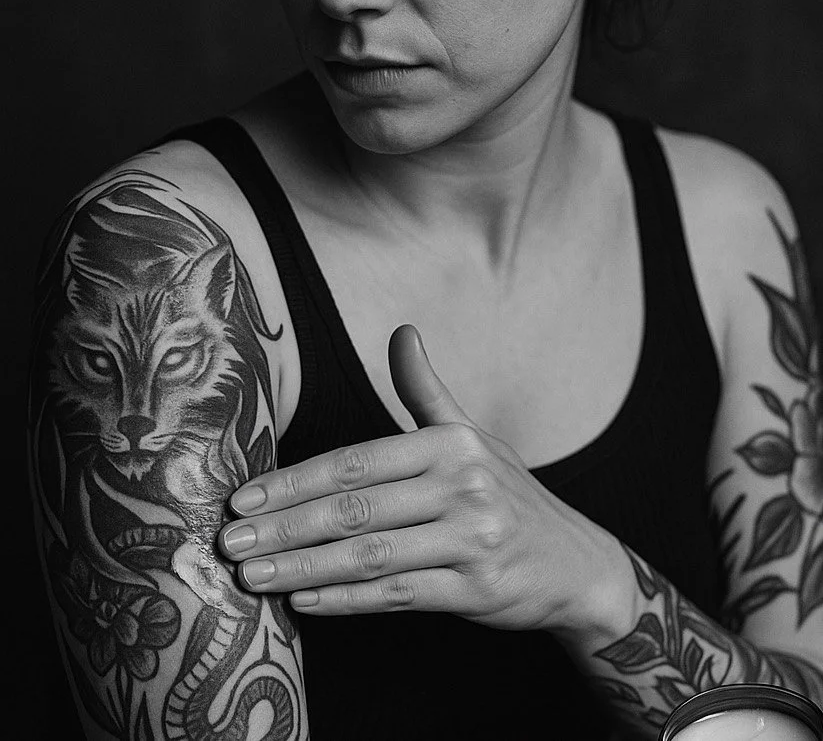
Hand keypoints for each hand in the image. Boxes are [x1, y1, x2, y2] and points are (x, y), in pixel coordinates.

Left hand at [217, 324, 618, 632]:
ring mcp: (472, 539)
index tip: (244, 498)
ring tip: (250, 576)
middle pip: (356, 508)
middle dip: (285, 526)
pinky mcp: (477, 589)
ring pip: (370, 554)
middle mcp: (464, 486)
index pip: (357, 462)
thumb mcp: (472, 436)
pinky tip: (302, 601)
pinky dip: (346, 600)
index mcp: (452, 443)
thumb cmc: (509, 493)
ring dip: (302, 568)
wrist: (576, 562)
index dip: (295, 481)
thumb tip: (401, 330)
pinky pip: (398, 595)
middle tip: (229, 542)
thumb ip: (426, 389)